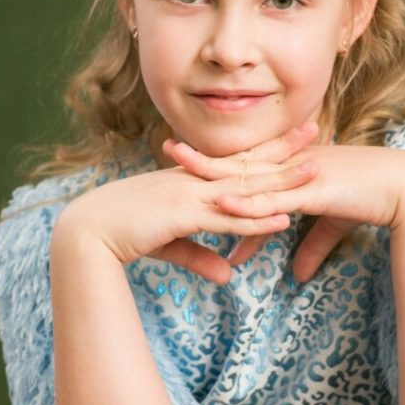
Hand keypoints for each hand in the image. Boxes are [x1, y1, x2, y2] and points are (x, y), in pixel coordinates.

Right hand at [52, 125, 320, 282]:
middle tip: (315, 129)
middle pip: (247, 162)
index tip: (290, 136)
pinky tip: (283, 218)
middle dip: (283, 148)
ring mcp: (190, 196)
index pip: (233, 160)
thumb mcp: (170, 245)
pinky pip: (228, 219)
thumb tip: (228, 275)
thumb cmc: (123, 234)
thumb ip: (201, 257)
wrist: (89, 232)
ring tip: (316, 173)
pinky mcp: (183, 216)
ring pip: (245, 187)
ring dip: (282, 181)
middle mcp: (193, 181)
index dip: (263, 148)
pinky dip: (257, 220)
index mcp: (189, 180)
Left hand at [166, 134, 404, 280]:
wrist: (403, 189)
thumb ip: (310, 248)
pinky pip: (271, 198)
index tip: (189, 166)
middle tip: (168, 154)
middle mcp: (290, 166)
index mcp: (292, 167)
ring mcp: (298, 176)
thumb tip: (295, 276)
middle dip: (203, 160)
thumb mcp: (333, 225)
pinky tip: (219, 203)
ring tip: (177, 171)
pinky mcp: (310, 191)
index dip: (219, 165)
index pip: (248, 167)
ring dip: (211, 173)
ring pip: (247, 175)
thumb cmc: (370, 200)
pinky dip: (245, 201)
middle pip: (238, 162)